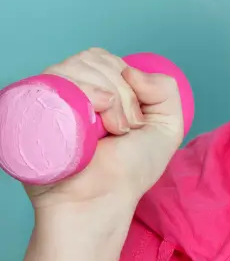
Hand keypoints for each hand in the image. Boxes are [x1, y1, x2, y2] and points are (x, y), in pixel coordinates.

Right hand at [25, 47, 184, 245]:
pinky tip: (94, 122)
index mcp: (94, 90)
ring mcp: (49, 100)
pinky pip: (55, 82)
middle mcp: (68, 91)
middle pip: (92, 58)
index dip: (128, 81)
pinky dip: (84, 93)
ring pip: (74, 66)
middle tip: (125, 129)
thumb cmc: (129, 171)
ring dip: (108, 97)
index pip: (106, 58)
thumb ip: (166, 89)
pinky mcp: (31, 111)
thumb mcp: (166, 127)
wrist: (100, 202)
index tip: (136, 120)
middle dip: (122, 93)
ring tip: (111, 132)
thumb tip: (131, 70)